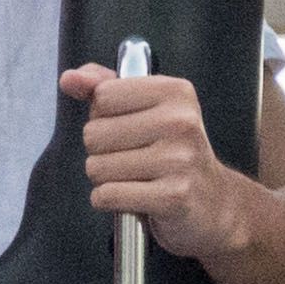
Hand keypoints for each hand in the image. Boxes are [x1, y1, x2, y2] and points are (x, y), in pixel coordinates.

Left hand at [66, 60, 258, 263]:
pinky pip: (107, 195)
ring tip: (136, 178)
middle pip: (94, 133)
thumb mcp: (145, 109)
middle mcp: (181, 121)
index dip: (105, 116)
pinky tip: (133, 198)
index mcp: (175, 92)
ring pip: (97, 167)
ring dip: (106, 179)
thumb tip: (70, 80)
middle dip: (103, 151)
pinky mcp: (173, 197)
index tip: (131, 128)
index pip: (103, 96)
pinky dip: (109, 201)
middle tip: (134, 158)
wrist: (214, 203)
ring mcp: (179, 160)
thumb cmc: (173, 153)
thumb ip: (104, 87)